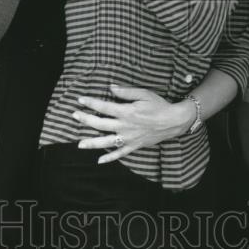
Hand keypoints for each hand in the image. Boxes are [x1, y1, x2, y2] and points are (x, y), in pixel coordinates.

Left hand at [72, 85, 194, 163]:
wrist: (174, 121)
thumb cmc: (159, 105)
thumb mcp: (144, 93)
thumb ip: (126, 92)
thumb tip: (110, 88)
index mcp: (126, 112)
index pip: (104, 107)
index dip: (91, 103)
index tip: (80, 100)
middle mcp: (125, 126)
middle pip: (101, 124)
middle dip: (86, 119)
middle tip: (74, 115)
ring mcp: (129, 138)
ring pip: (107, 142)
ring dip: (92, 143)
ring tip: (80, 144)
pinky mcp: (134, 146)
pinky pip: (120, 154)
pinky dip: (110, 158)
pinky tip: (100, 161)